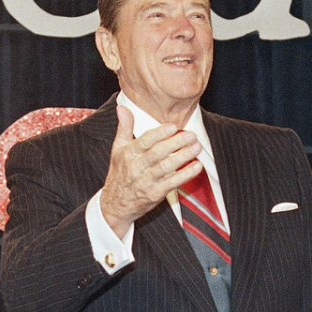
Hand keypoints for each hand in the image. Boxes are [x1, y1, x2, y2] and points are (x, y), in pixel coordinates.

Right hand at [99, 105, 203, 237]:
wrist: (114, 204)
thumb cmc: (119, 173)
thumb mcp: (117, 149)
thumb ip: (124, 127)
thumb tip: (122, 107)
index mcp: (129, 153)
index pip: (145, 141)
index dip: (159, 134)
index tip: (173, 127)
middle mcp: (137, 167)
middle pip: (158, 153)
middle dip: (176, 143)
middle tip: (191, 135)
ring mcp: (146, 181)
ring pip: (166, 167)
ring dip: (183, 157)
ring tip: (197, 147)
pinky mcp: (155, 194)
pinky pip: (172, 183)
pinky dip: (185, 175)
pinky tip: (196, 166)